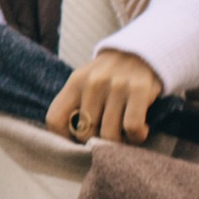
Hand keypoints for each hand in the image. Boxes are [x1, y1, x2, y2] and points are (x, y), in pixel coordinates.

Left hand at [46, 50, 164, 147]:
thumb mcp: (86, 84)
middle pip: (84, 133)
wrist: (143, 53)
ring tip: (125, 136)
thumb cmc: (110, 78)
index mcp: (75, 82)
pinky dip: (137, 136)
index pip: (55, 120)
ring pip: (109, 135)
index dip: (64, 139)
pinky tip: (141, 130)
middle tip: (107, 139)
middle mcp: (93, 83)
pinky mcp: (139, 90)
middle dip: (96, 143)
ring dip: (119, 144)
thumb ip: (75, 107)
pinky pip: (132, 128)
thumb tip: (70, 145)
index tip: (78, 143)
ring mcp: (116, 85)